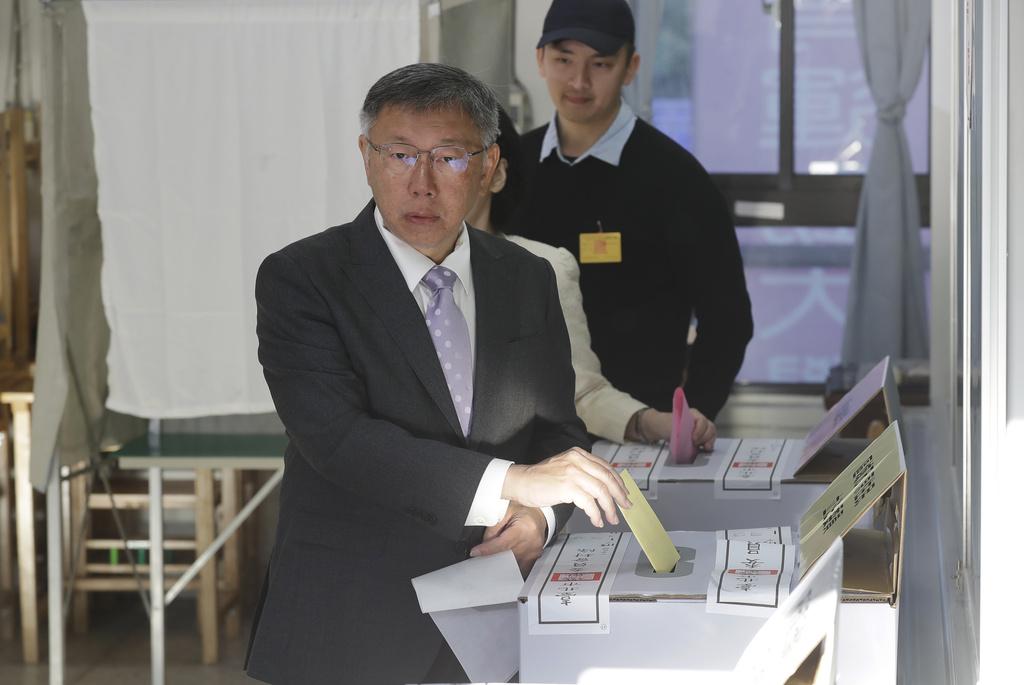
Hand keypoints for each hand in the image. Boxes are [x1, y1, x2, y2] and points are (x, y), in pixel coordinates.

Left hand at [469, 503, 545, 575]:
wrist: (538, 516)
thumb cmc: (523, 512)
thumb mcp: (506, 511)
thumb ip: (494, 527)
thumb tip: (483, 543)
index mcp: (524, 528)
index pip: (503, 543)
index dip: (487, 549)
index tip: (475, 552)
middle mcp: (531, 543)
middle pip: (506, 556)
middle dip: (492, 558)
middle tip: (480, 558)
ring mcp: (533, 553)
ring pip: (511, 565)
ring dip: (500, 564)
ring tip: (491, 560)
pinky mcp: (534, 559)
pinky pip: (519, 569)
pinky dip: (509, 568)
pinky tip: (502, 565)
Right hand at [501, 448, 630, 527]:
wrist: (520, 481)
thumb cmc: (539, 479)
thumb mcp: (564, 468)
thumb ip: (581, 472)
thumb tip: (601, 488)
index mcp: (578, 454)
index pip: (605, 467)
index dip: (617, 482)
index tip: (624, 493)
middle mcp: (577, 460)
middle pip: (607, 478)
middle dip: (619, 495)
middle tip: (626, 507)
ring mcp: (573, 473)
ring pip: (601, 491)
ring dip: (610, 507)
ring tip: (612, 518)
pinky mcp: (567, 487)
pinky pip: (589, 503)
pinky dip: (595, 513)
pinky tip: (596, 520)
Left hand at [635, 408, 715, 450]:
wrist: (661, 427)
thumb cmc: (666, 424)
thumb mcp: (671, 426)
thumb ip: (680, 431)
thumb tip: (686, 438)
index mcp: (693, 414)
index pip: (702, 421)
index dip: (700, 431)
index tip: (694, 439)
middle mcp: (699, 420)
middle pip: (710, 427)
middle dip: (706, 437)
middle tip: (697, 444)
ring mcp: (701, 428)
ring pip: (711, 433)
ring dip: (709, 441)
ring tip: (704, 447)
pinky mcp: (701, 436)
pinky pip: (708, 439)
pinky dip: (708, 444)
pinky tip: (704, 449)